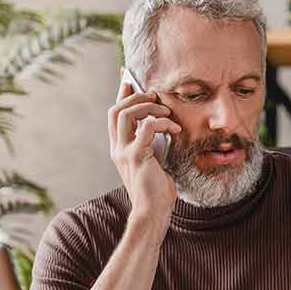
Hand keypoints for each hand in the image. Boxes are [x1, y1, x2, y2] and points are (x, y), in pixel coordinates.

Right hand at [108, 80, 180, 241]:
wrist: (153, 213)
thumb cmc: (157, 191)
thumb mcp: (154, 161)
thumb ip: (152, 143)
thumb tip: (161, 124)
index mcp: (120, 148)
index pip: (115, 114)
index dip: (121, 94)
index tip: (128, 77)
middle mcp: (117, 148)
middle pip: (116, 110)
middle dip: (135, 96)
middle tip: (155, 96)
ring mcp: (124, 153)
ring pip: (125, 114)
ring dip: (147, 107)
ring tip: (167, 111)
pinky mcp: (137, 157)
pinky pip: (148, 128)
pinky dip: (163, 122)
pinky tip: (176, 128)